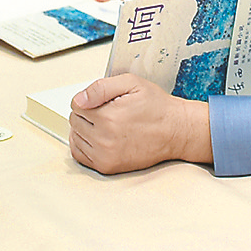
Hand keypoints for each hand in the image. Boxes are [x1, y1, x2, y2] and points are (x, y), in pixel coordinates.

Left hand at [68, 74, 211, 173]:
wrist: (175, 131)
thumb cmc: (157, 107)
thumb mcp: (131, 83)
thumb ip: (101, 87)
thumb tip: (79, 99)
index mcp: (108, 117)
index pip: (76, 105)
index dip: (89, 99)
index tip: (103, 101)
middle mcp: (104, 139)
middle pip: (75, 121)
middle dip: (87, 113)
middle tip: (107, 111)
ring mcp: (105, 155)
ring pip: (76, 138)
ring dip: (85, 130)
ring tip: (106, 125)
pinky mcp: (107, 167)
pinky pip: (80, 156)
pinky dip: (84, 146)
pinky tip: (97, 138)